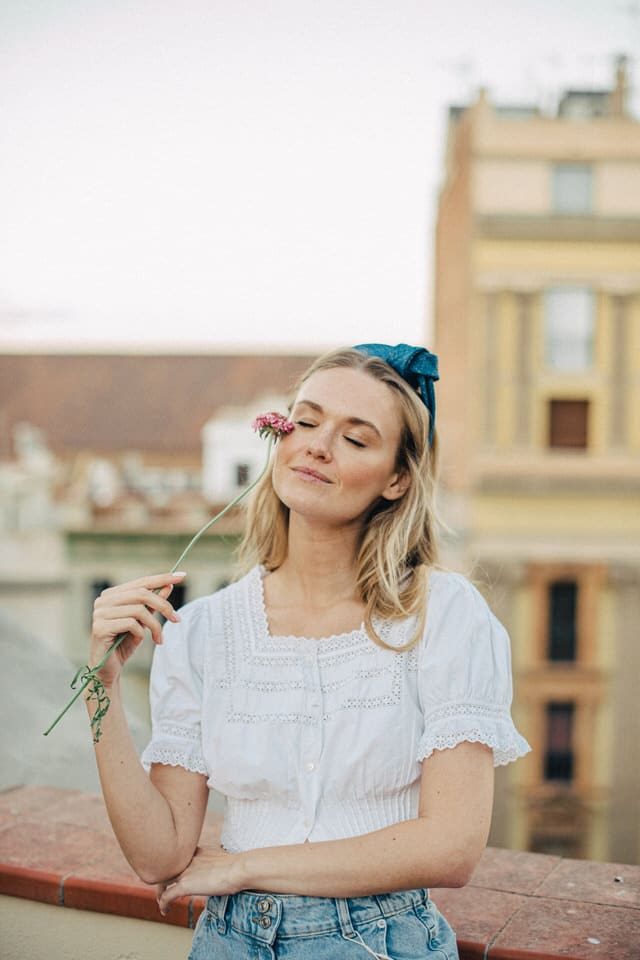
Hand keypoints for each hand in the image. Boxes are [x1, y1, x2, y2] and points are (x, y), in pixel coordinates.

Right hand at [90, 572, 185, 686]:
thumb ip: (153, 604)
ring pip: (138, 610)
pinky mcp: (100, 627)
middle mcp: (103, 600)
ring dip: (154, 625)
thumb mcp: (143, 621)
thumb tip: (168, 586)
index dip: (162, 578)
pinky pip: (131, 624)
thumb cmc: (124, 643)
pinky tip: (140, 641)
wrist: (108, 669)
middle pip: (141, 594)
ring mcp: (99, 613)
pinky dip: (141, 633)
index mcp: (112, 594)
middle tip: (176, 619)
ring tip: (159, 638)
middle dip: (163, 606)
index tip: (182, 576)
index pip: (141, 582)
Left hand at [156, 845, 241, 914]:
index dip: (172, 866)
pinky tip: (165, 910)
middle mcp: (186, 859)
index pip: (176, 856)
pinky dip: (163, 904)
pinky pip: (167, 896)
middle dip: (161, 878)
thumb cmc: (236, 865)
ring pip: (162, 881)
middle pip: (165, 867)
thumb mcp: (220, 858)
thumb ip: (212, 862)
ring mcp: (184, 872)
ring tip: (161, 901)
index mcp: (195, 851)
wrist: (238, 869)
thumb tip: (218, 869)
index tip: (174, 875)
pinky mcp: (185, 885)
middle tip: (162, 888)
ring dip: (159, 892)